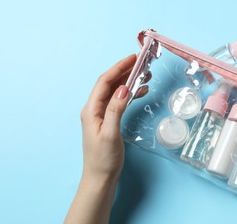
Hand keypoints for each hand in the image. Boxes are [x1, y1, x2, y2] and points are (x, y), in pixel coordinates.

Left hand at [80, 54, 135, 180]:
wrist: (100, 177)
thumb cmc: (103, 158)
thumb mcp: (111, 133)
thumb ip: (115, 109)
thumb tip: (124, 88)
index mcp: (91, 109)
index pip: (105, 82)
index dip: (118, 68)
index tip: (133, 58)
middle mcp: (94, 108)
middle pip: (110, 84)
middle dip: (125, 71)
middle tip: (141, 63)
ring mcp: (100, 114)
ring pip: (115, 91)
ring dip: (129, 81)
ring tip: (145, 74)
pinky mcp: (108, 120)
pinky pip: (119, 101)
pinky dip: (130, 94)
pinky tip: (141, 91)